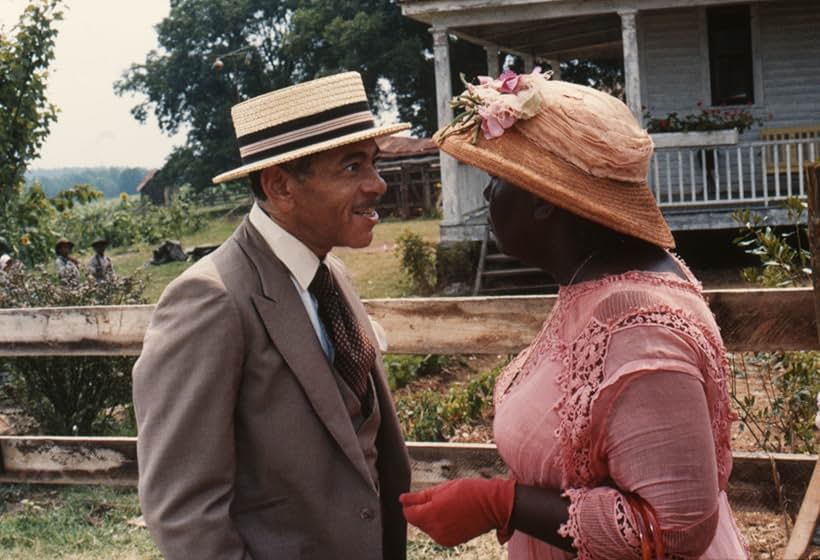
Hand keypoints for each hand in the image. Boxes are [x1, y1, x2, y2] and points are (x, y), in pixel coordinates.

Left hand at [400, 478, 515, 546]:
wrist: (492, 505)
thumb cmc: (469, 492)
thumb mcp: (442, 489)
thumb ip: (419, 497)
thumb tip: (402, 499)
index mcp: (432, 514)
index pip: (408, 514)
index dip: (409, 505)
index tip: (413, 498)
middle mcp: (436, 529)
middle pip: (417, 522)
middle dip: (421, 511)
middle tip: (437, 498)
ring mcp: (444, 537)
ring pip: (427, 528)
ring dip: (430, 518)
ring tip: (447, 506)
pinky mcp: (451, 541)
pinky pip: (437, 533)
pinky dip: (439, 525)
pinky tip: (451, 515)